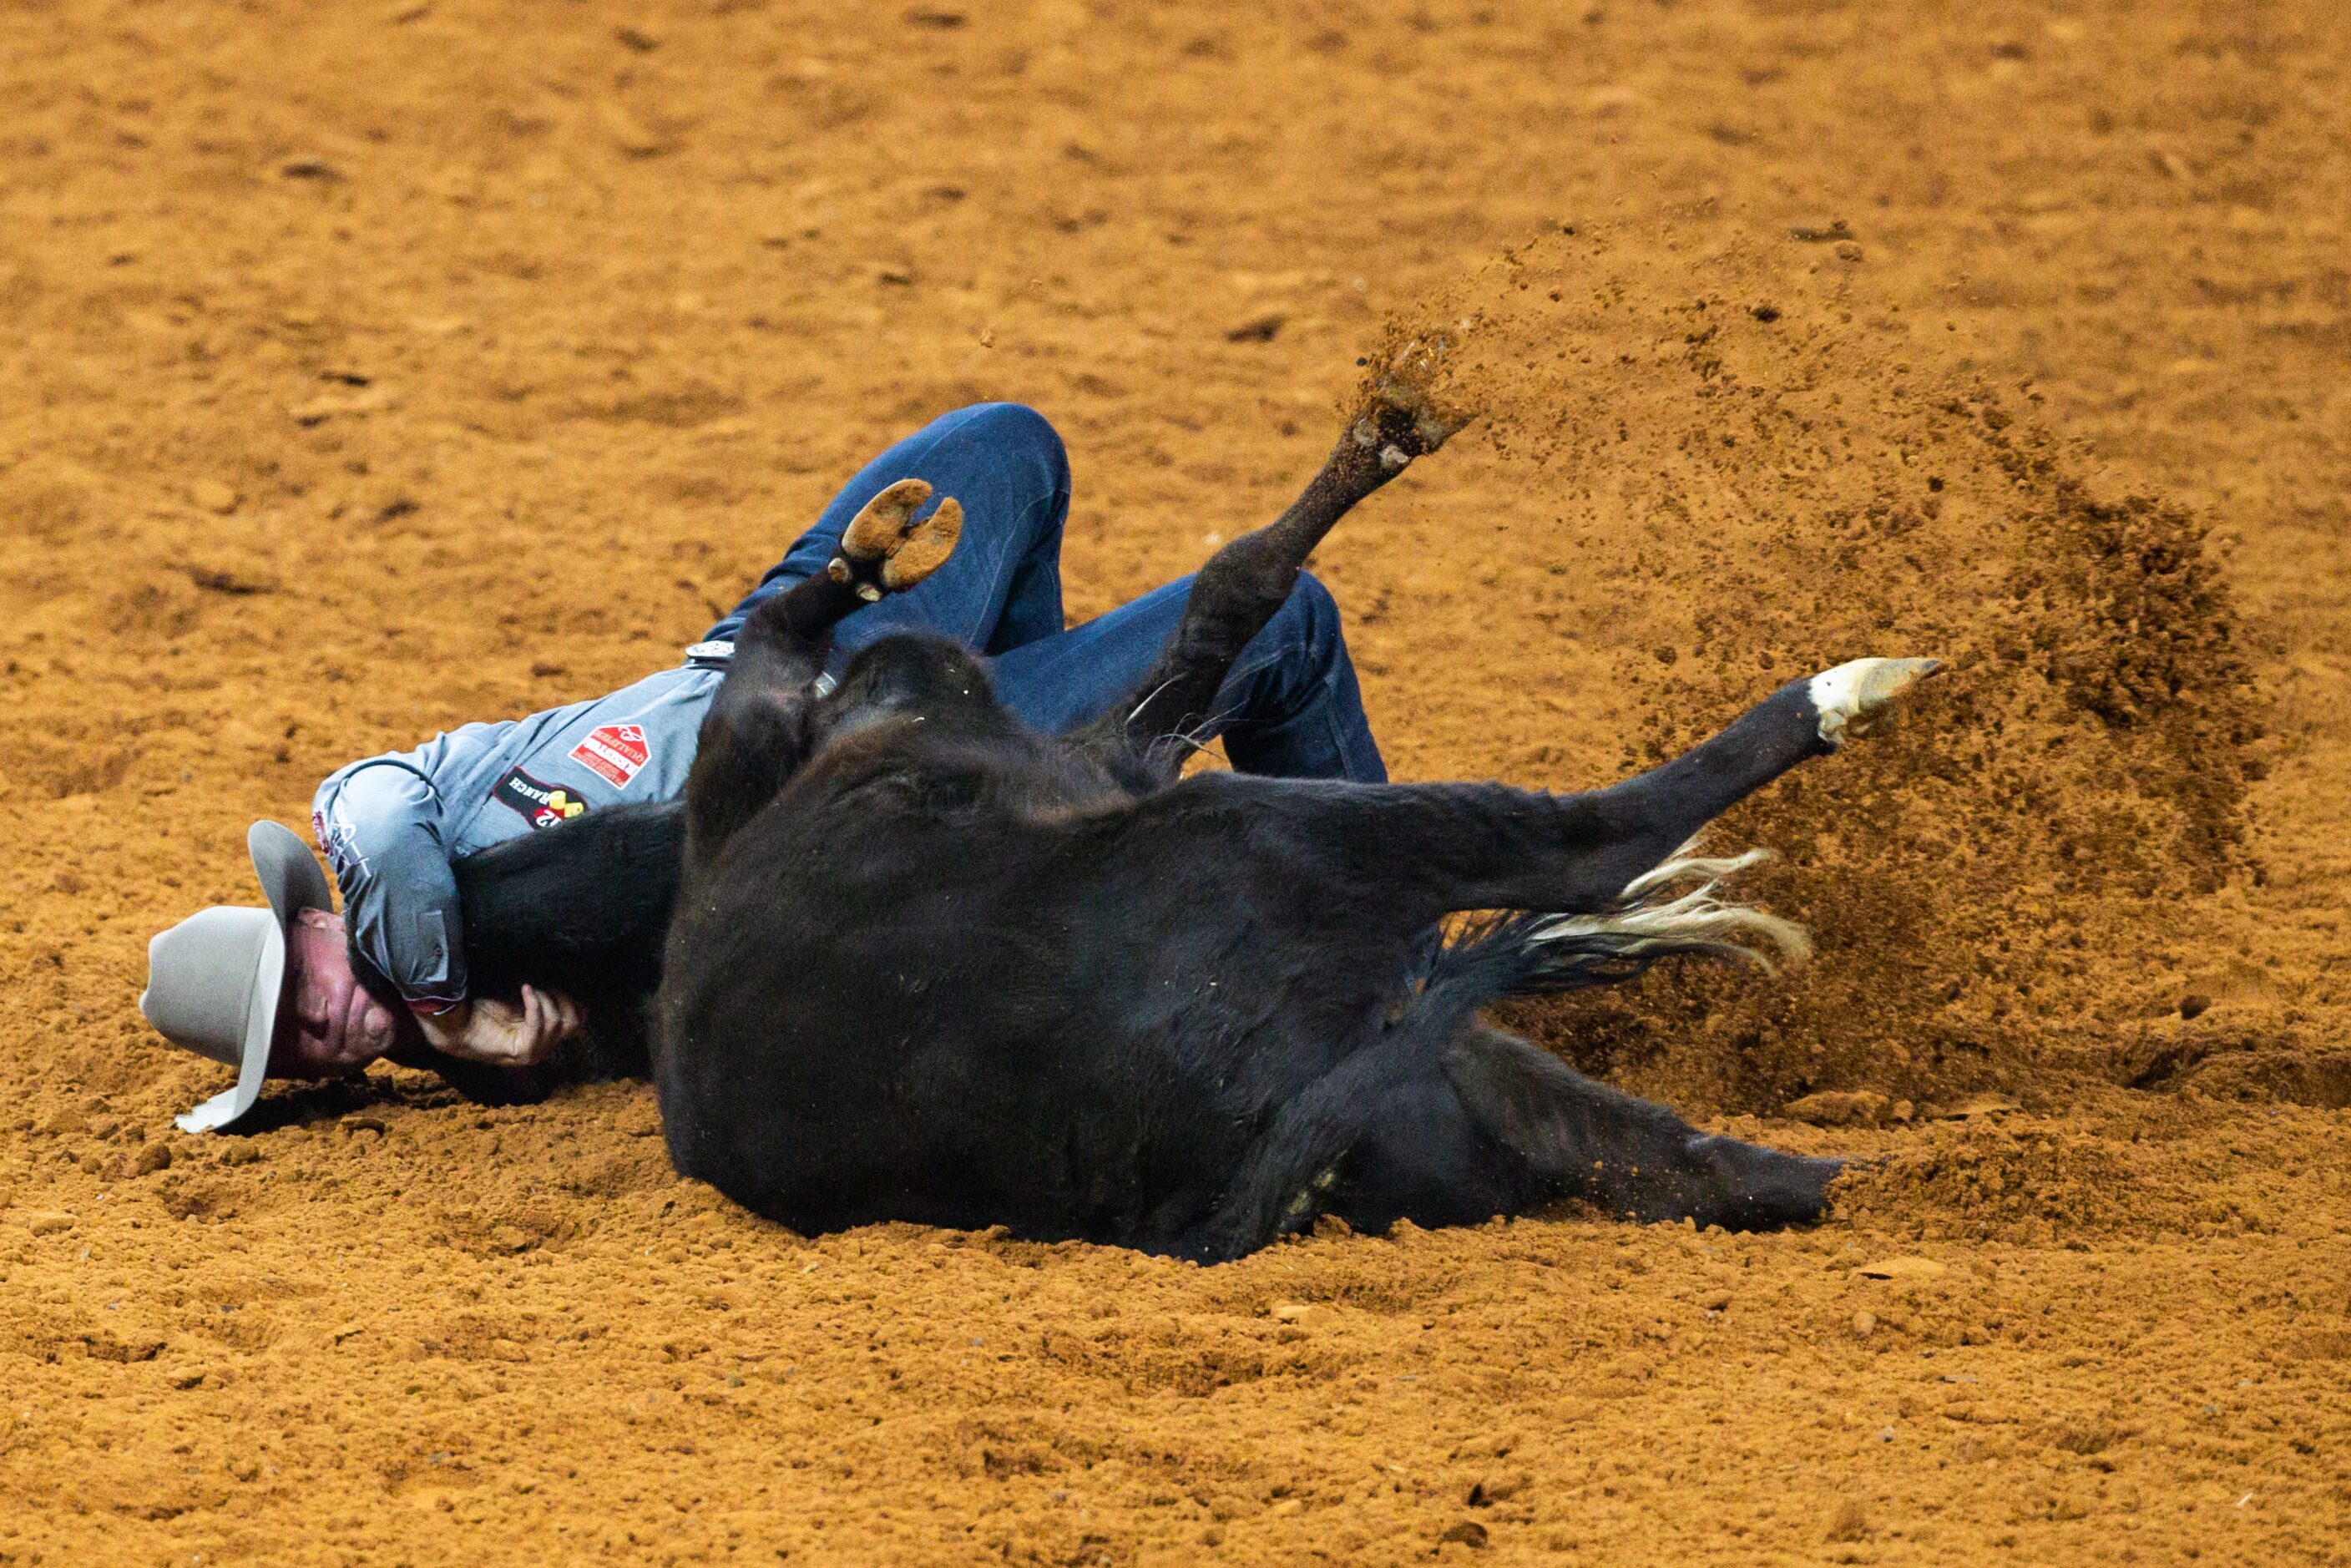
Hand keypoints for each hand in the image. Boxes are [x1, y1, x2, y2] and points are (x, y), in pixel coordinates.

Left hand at [415, 986, 582, 1066]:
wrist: (456, 1023)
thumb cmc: (484, 1007)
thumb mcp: (521, 997)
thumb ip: (543, 995)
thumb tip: (566, 978)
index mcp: (543, 1034)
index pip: (578, 1022)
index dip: (571, 999)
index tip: (554, 982)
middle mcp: (542, 1047)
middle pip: (572, 1023)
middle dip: (560, 997)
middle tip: (540, 984)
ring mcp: (533, 1054)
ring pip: (558, 1023)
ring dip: (543, 999)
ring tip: (526, 987)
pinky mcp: (522, 1054)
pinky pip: (540, 1025)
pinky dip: (534, 1004)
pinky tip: (524, 989)